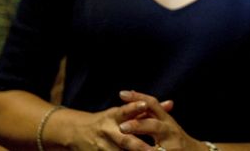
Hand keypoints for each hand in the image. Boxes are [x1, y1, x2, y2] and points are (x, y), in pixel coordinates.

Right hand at [57, 99, 171, 150]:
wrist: (78, 132)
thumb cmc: (108, 121)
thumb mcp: (123, 112)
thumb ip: (146, 110)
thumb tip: (171, 104)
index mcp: (113, 116)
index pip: (125, 110)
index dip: (134, 107)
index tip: (146, 104)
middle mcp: (107, 131)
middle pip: (125, 139)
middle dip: (139, 145)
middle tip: (153, 150)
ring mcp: (101, 146)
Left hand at [117, 90, 197, 150]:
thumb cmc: (176, 138)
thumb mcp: (167, 124)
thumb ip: (153, 113)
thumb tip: (135, 97)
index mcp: (166, 120)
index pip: (153, 105)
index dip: (138, 98)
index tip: (122, 94)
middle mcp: (170, 132)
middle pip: (155, 126)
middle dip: (138, 126)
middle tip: (122, 127)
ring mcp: (172, 147)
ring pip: (155, 148)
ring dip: (140, 148)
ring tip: (127, 148)